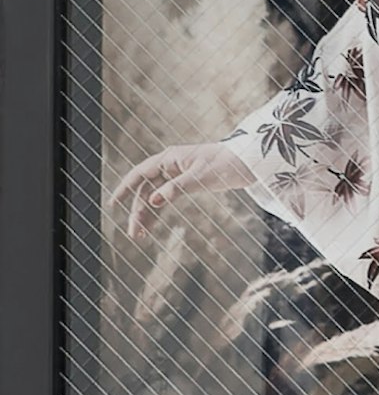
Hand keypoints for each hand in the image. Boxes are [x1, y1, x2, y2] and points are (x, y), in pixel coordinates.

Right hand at [106, 140, 254, 239]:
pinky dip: (160, 211)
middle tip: (134, 233)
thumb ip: (176, 189)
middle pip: (146, 190)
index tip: (113, 204)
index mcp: (168, 159)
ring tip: (141, 235)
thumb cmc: (225, 165)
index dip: (124, 189)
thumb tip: (153, 201)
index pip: (139, 174)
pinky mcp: (186, 184)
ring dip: (147, 214)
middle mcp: (169, 166)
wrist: (248, 163)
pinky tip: (153, 224)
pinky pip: (167, 198)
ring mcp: (177, 175)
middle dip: (138, 211)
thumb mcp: (200, 178)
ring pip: (155, 196)